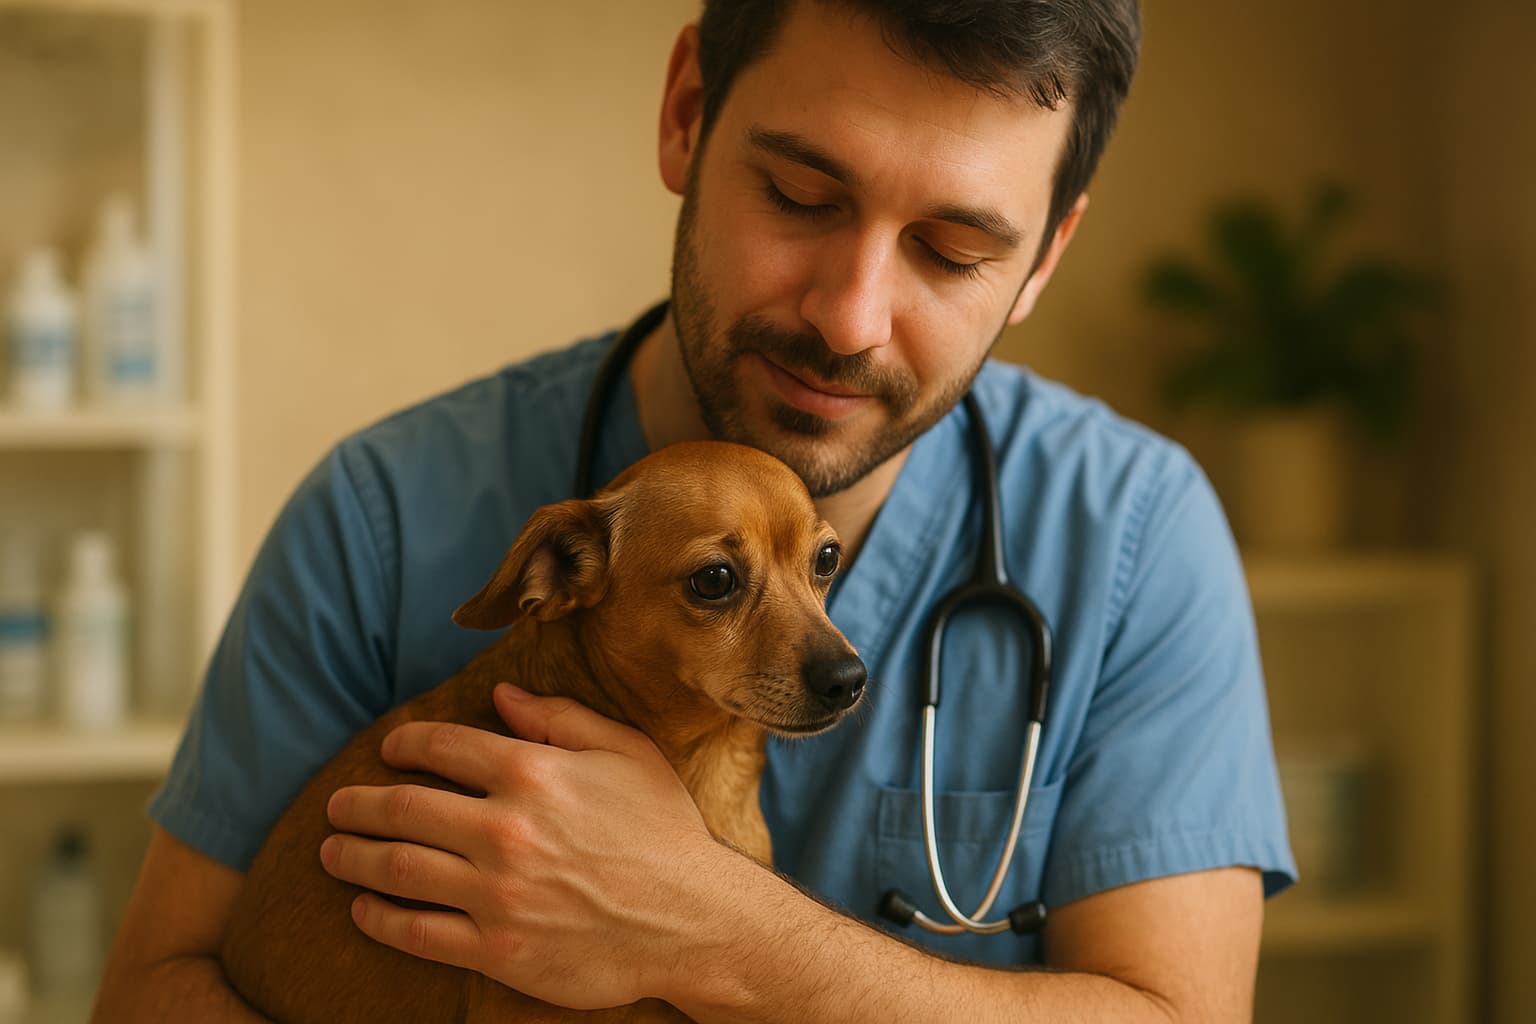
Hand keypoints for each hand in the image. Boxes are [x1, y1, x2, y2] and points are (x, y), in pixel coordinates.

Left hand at [319, 683, 725, 1009]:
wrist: (695, 919)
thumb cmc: (663, 831)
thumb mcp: (625, 753)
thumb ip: (558, 719)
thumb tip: (499, 696)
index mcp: (533, 773)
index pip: (442, 747)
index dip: (404, 744)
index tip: (388, 749)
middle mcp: (505, 828)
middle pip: (402, 808)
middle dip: (357, 803)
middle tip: (337, 804)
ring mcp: (497, 893)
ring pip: (396, 868)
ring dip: (351, 857)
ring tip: (332, 852)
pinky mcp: (497, 949)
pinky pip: (417, 932)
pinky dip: (379, 918)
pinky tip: (364, 908)